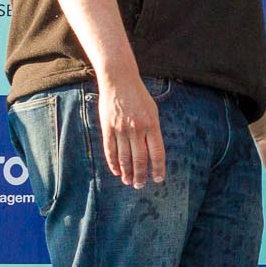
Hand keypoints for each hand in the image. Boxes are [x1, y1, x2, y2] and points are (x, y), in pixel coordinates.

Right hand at [97, 66, 164, 188]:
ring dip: (127, 172)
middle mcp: (137, 129)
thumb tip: (153, 151)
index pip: (157, 152)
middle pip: (140, 158)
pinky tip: (117, 171)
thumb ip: (153, 131)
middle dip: (140, 175)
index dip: (157, 168)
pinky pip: (110, 150)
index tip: (158, 179)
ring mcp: (121, 129)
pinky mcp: (107, 128)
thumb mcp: (153, 111)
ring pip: (124, 157)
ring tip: (129, 182)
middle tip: (140, 185)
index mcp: (152, 125)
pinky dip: (113, 163)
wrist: (119, 81)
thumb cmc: (139, 96)